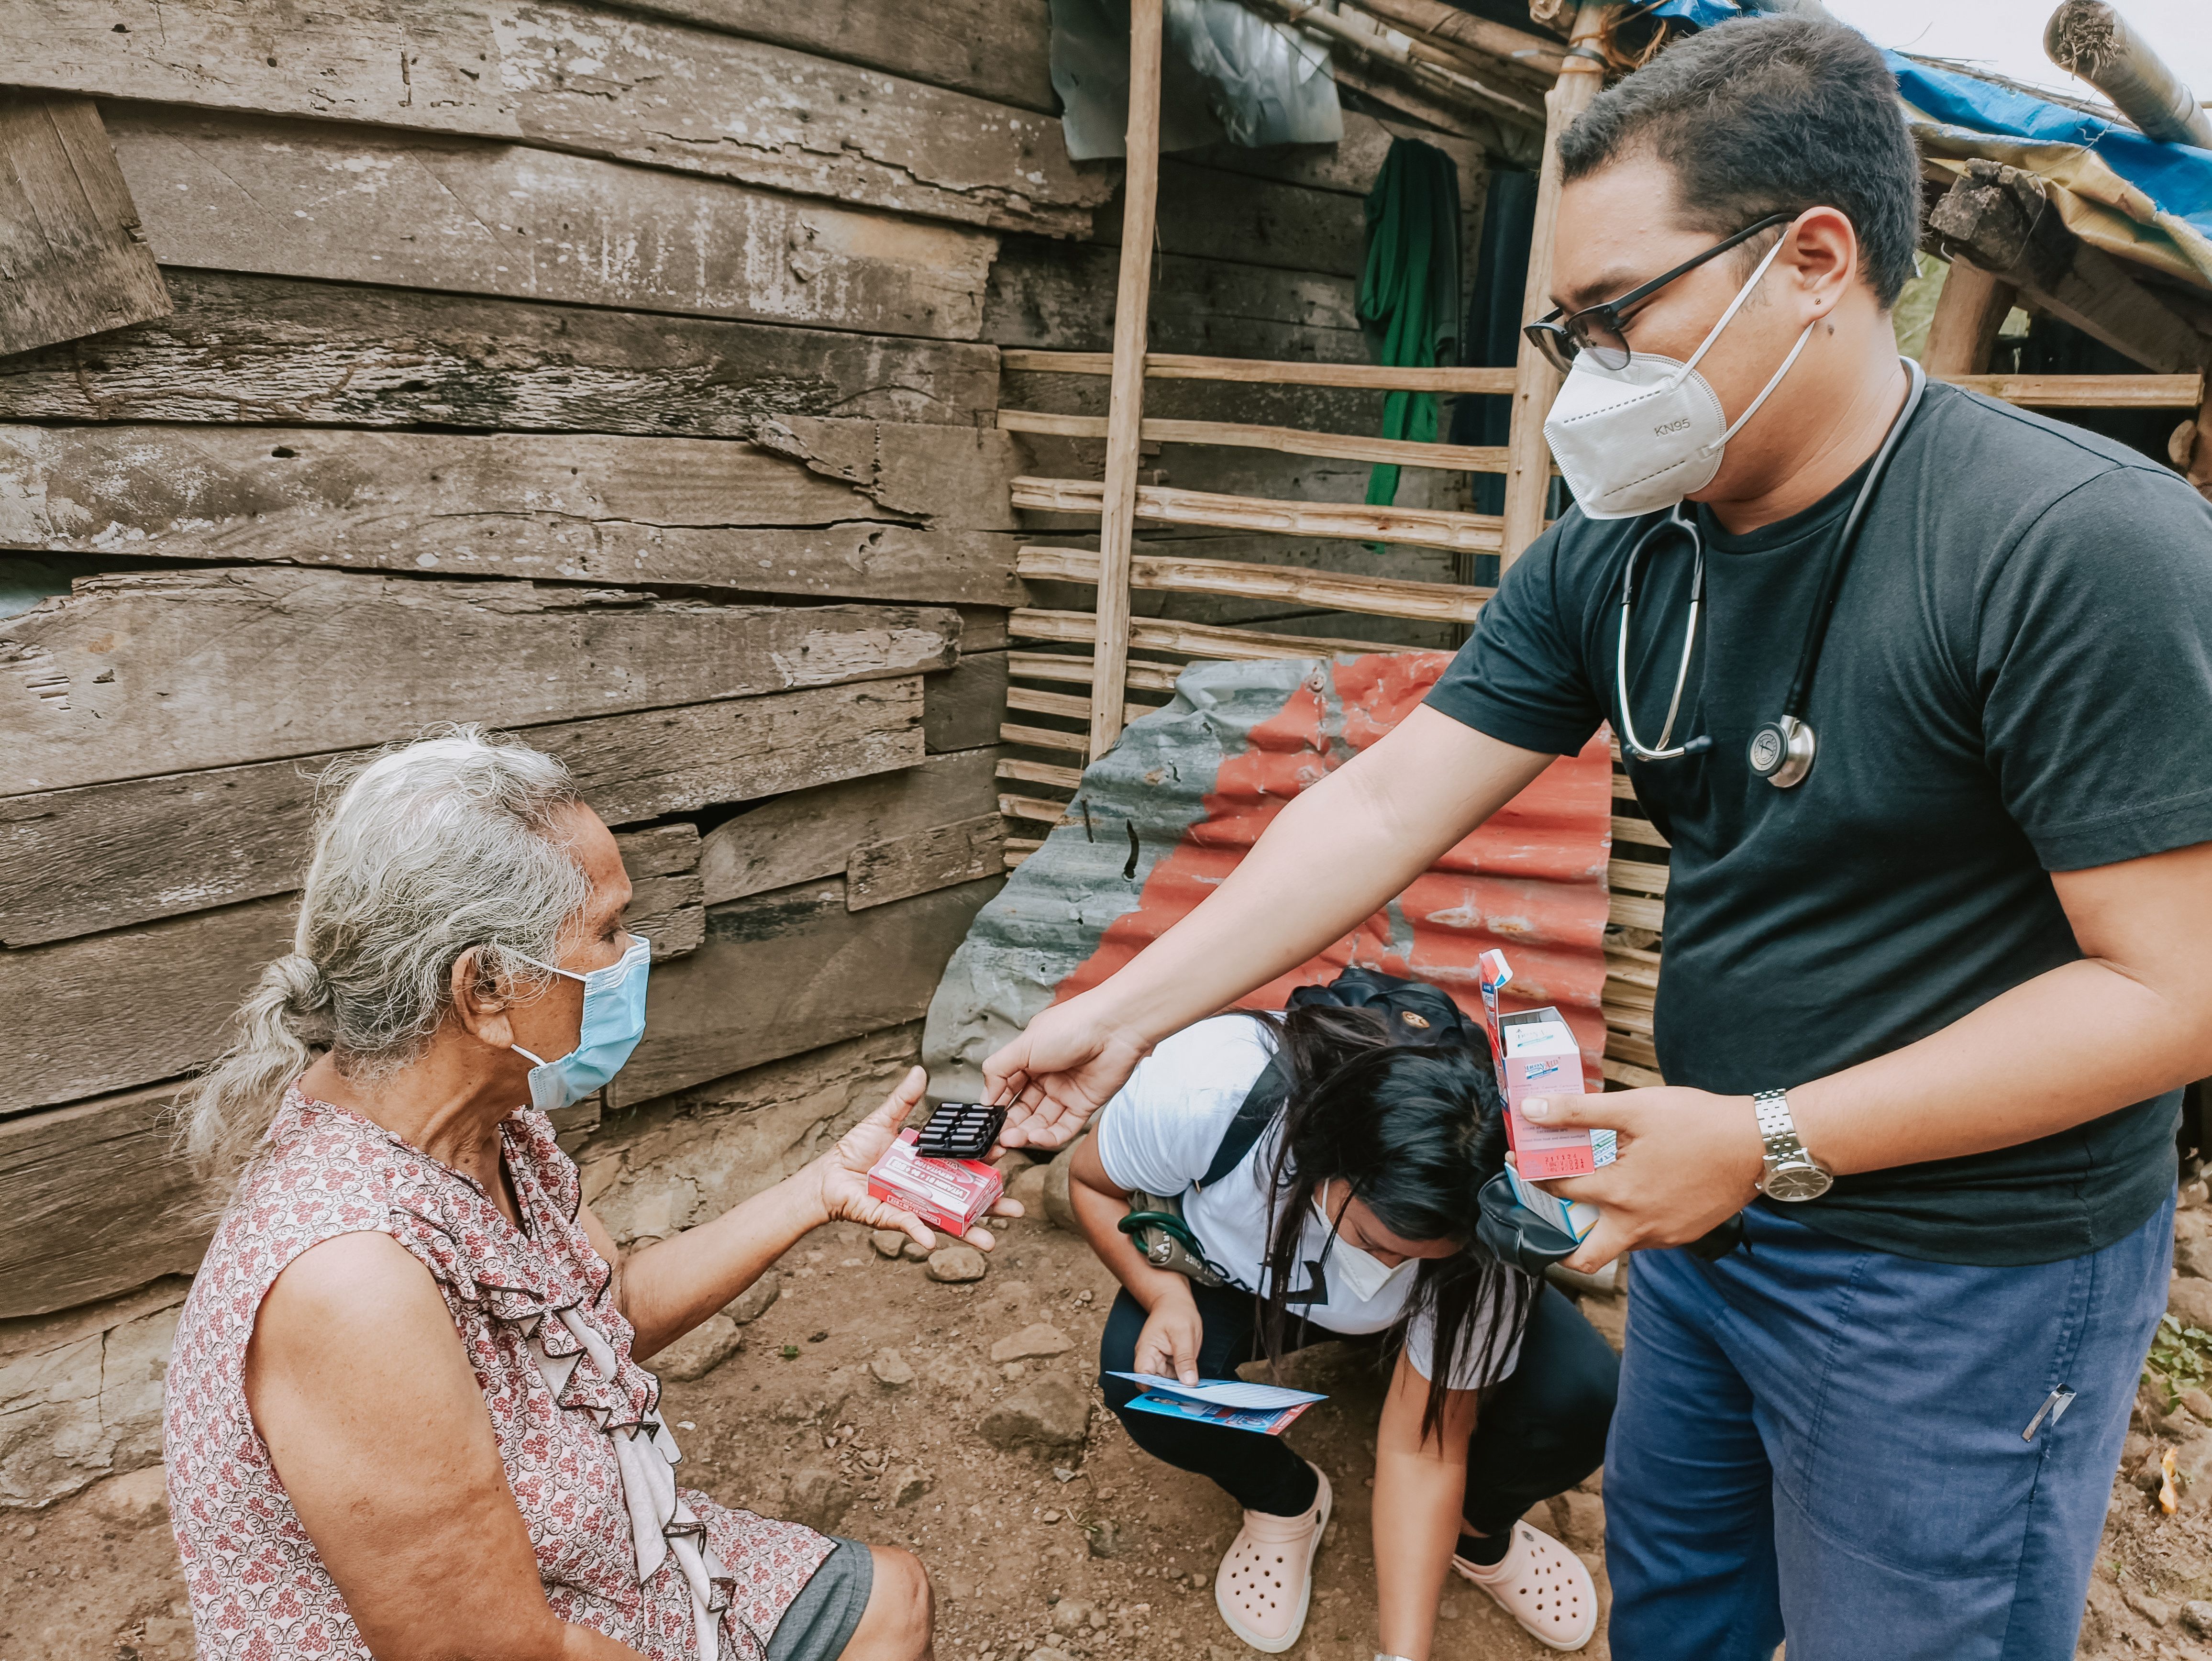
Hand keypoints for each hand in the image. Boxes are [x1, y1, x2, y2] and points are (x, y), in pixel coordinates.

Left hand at [811, 1067, 1024, 1252]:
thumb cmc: (853, 1151)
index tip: (1005, 1152)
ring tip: (991, 1241)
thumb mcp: (883, 1121)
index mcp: (931, 1165)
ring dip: (970, 1232)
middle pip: (967, 1199)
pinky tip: (933, 1242)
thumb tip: (919, 1071)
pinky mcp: (894, 1218)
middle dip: (994, 1206)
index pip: (966, 1164)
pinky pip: (911, 1226)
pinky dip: (921, 1234)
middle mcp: (929, 1188)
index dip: (986, 1161)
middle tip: (1018, 1209)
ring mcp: (915, 1206)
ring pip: (948, 1221)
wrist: (827, 1176)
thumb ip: (904, 1099)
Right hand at [985, 990, 1153, 1149]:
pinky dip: (1049, 1137)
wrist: (1114, 1027)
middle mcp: (1047, 1078)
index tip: (986, 1123)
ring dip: (1025, 1133)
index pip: (1007, 1090)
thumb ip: (998, 1070)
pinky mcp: (1084, 1105)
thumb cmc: (1070, 1026)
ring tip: (1013, 1139)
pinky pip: (1064, 1128)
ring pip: (1041, 1122)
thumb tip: (985, 1097)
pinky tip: (1035, 1138)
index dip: (997, 1107)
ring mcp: (1066, 1093)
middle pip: (1023, 1110)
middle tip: (999, 1138)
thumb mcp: (1023, 1045)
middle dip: (1009, 1125)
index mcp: (1030, 1060)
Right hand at [1131, 1286, 1204, 1385]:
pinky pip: (1174, 1378)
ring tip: (1194, 1390)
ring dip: (1178, 1387)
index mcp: (1147, 1350)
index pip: (1143, 1376)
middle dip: (1170, 1391)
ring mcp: (1159, 1362)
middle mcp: (1150, 1359)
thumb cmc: (1176, 1312)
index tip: (1171, 1396)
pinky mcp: (1169, 1364)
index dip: (1154, 1388)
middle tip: (1189, 1395)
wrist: (1175, 1302)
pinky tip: (1193, 1383)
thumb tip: (1188, 1382)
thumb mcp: (1184, 1334)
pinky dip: (1183, 1381)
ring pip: (1167, 1383)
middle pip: (1155, 1383)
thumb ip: (1185, 1359)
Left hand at [1529, 1086, 1764, 1271]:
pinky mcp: (1685, 1236)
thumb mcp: (1633, 1108)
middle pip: (1582, 1258)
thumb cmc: (1698, 1122)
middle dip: (1557, 1243)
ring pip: (1616, 1244)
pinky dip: (1630, 1221)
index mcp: (1619, 1194)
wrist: (1759, 1144)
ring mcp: (1664, 1236)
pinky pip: (1645, 1237)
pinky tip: (1633, 1191)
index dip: (1532, 1173)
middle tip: (1545, 1213)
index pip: (1557, 1191)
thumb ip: (1578, 1113)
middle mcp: (1637, 1226)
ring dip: (1597, 1226)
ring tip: (1589, 1192)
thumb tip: (1531, 1111)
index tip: (1520, 1160)